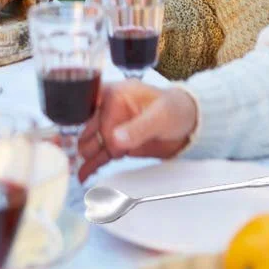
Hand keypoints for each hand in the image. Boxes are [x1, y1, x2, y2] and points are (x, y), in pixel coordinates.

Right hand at [77, 82, 197, 181]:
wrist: (189, 123)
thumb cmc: (176, 109)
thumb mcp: (161, 116)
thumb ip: (139, 128)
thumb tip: (115, 139)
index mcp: (116, 95)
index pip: (98, 115)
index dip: (101, 131)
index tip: (104, 145)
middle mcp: (109, 109)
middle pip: (90, 129)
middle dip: (87, 145)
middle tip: (87, 159)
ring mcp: (112, 127)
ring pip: (92, 143)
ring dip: (86, 156)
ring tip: (79, 171)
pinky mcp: (118, 143)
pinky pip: (101, 153)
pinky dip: (92, 164)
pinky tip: (84, 174)